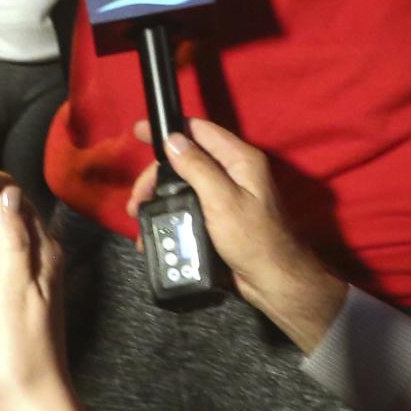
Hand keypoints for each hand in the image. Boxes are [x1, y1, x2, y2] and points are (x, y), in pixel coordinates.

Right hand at [125, 119, 345, 354]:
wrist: (274, 281)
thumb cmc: (252, 239)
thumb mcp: (222, 200)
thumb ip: (197, 167)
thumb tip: (173, 140)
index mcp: (240, 160)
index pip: (200, 131)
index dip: (169, 129)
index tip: (140, 132)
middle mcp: (234, 172)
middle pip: (187, 160)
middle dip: (158, 176)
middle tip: (137, 199)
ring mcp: (227, 195)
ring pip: (185, 184)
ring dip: (161, 196)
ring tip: (140, 217)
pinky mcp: (220, 217)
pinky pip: (189, 205)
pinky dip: (171, 211)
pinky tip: (155, 226)